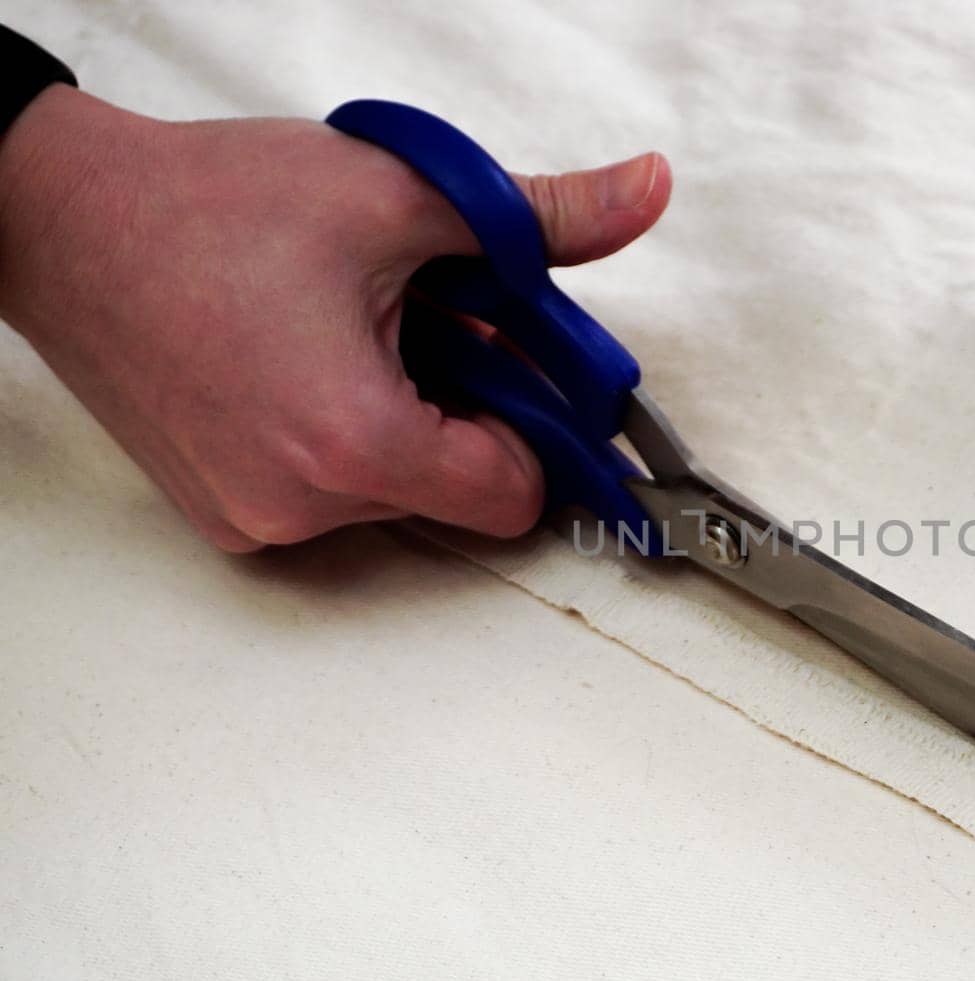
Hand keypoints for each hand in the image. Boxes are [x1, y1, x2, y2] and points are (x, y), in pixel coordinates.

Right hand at [0, 86, 669, 550]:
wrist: (61, 219)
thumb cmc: (203, 206)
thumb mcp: (399, 196)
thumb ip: (539, 215)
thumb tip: (640, 193)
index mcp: (353, 442)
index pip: (513, 496)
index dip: (535, 426)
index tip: (522, 367)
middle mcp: (300, 505)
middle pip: (457, 492)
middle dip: (466, 409)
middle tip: (428, 322)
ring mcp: (255, 521)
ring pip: (395, 494)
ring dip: (405, 420)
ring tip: (355, 332)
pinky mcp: (223, 516)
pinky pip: (331, 496)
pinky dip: (345, 438)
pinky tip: (309, 363)